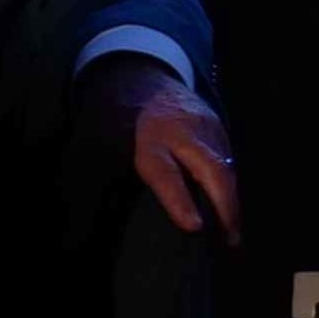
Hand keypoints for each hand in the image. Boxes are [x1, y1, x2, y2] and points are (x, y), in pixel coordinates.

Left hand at [87, 54, 240, 243]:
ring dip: (232, 201)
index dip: (180, 202)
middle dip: (226, 206)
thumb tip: (85, 236)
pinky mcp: (218, 126)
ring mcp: (205, 125)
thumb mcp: (104, 146)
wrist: (142, 77)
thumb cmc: (118, 122)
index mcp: (147, 141)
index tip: (194, 227)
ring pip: (226, 167)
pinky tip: (229, 209)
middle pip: (212, 170)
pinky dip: (229, 186)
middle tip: (232, 241)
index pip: (165, 174)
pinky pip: (227, 160)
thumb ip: (104, 182)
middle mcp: (182, 131)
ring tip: (233, 234)